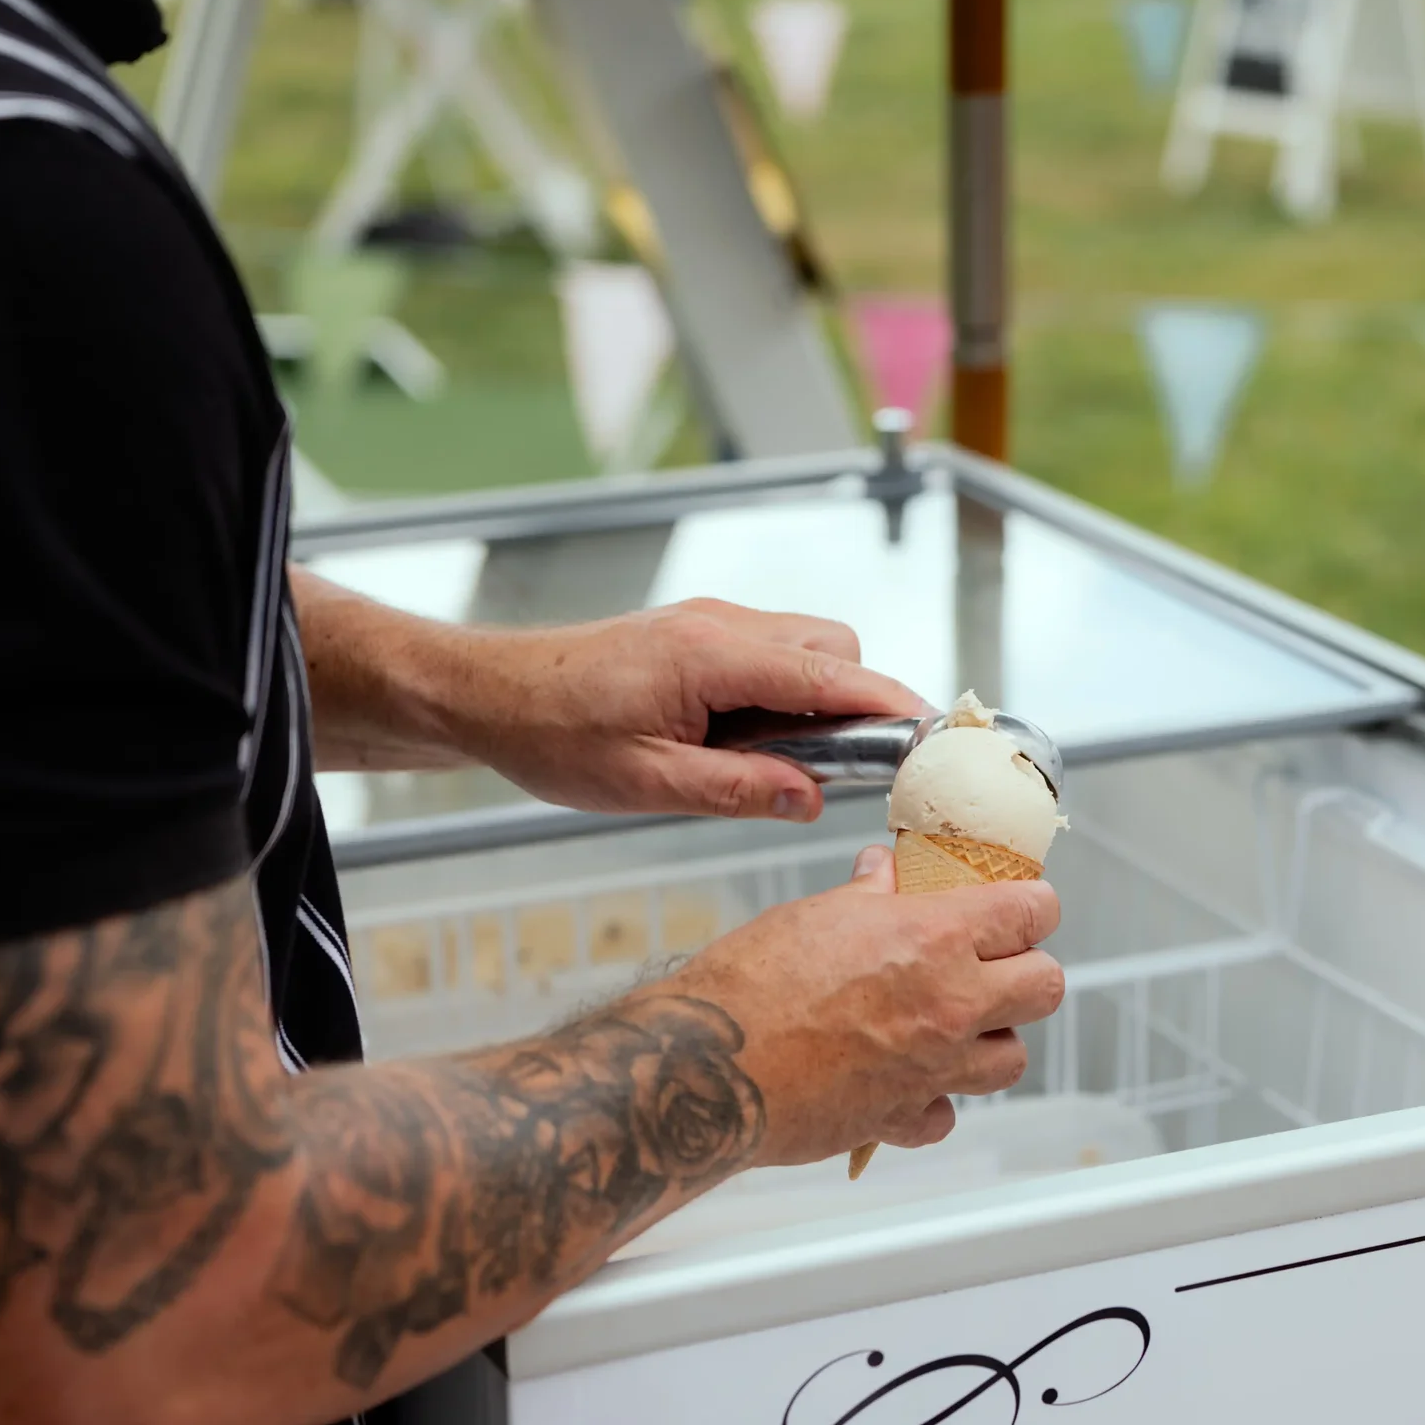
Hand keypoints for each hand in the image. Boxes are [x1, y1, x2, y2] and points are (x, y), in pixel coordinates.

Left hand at [451, 599, 927, 820]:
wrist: (488, 694)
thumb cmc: (551, 734)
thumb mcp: (645, 784)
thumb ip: (737, 790)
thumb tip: (810, 799)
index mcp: (712, 657)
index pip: (831, 675)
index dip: (892, 707)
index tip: (936, 737)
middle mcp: (720, 627)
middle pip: (835, 650)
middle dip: (859, 704)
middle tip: (853, 769)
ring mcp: (710, 626)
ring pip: (807, 649)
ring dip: (818, 701)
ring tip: (785, 765)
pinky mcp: (697, 637)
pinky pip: (771, 656)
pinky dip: (784, 696)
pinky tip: (750, 745)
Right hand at [648, 845, 1065, 1164]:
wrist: (710, 1065)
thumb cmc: (752, 983)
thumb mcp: (815, 913)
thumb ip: (868, 894)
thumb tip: (883, 873)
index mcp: (936, 937)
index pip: (1033, 912)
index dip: (1032, 906)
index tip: (1022, 907)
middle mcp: (951, 1003)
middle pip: (1045, 987)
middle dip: (1025, 971)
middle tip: (993, 965)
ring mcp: (934, 1068)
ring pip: (1011, 1058)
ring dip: (991, 1040)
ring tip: (955, 1027)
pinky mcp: (903, 1117)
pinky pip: (947, 1116)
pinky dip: (934, 1102)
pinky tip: (907, 1083)